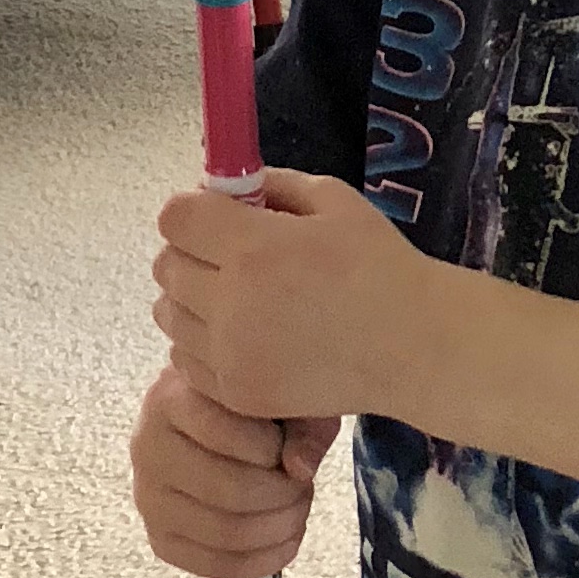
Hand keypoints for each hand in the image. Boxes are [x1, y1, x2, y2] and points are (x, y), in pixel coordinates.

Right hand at [128, 365, 338, 577]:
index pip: (226, 433)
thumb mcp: (283, 398)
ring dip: (279, 528)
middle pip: (231, 490)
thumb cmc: (251, 406)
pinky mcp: (160, 536)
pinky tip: (285, 541)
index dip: (273, 449)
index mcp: (170, 398)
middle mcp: (148, 448)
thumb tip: (299, 468)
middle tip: (302, 486)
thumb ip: (301, 424)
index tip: (288, 448)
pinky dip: (261, 561)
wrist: (215, 420)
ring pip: (226, 533)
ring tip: (296, 507)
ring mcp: (149, 497)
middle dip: (284, 495)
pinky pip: (213, 565)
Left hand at [152, 170, 430, 425]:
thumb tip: (224, 188)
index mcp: (253, 248)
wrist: (413, 346)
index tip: (217, 219)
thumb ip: (272, 185)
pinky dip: (203, 344)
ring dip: (192, 300)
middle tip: (231, 258)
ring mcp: (231, 354)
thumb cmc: (379, 266)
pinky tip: (245, 336)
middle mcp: (232, 302)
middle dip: (191, 253)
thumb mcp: (333, 200)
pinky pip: (186, 359)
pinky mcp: (237, 392)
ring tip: (238, 301)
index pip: (175, 218)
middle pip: (165, 266)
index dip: (192, 212)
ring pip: (169, 315)